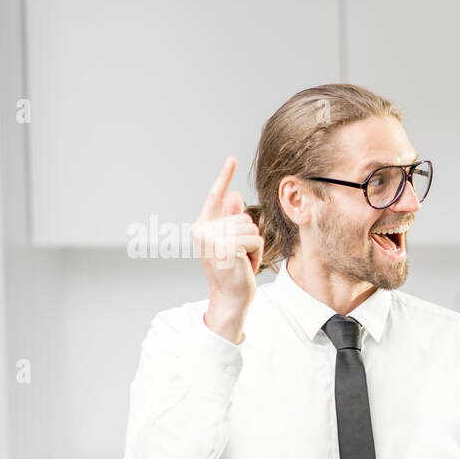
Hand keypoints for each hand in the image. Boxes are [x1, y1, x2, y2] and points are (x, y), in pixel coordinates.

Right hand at [194, 156, 262, 316]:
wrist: (229, 299)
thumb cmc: (231, 273)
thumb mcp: (231, 244)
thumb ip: (231, 220)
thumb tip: (235, 195)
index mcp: (202, 227)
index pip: (214, 197)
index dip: (224, 177)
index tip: (232, 159)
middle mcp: (203, 230)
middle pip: (243, 217)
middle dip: (249, 238)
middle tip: (238, 258)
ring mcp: (213, 238)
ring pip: (251, 228)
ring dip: (254, 247)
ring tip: (241, 262)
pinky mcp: (227, 246)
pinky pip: (255, 239)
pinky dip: (257, 254)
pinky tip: (246, 266)